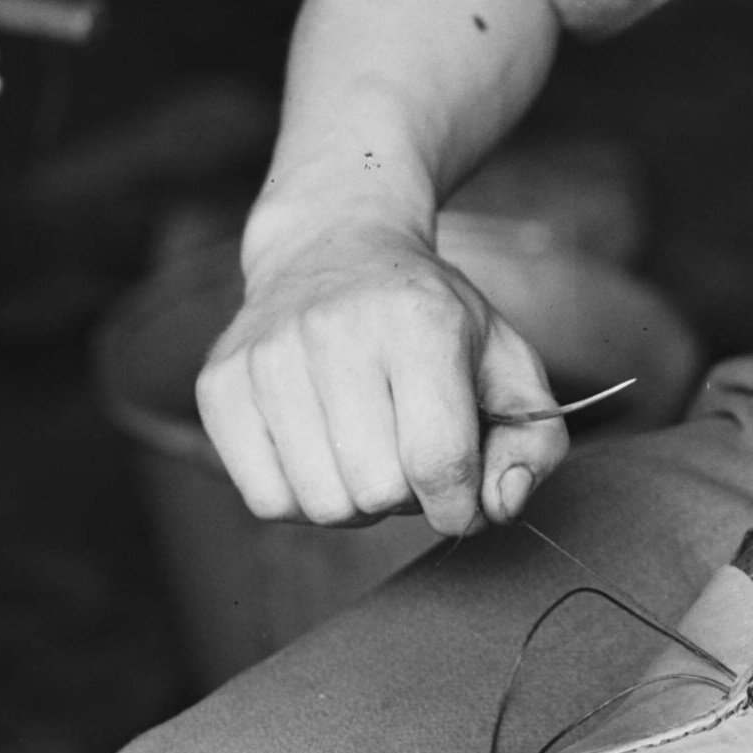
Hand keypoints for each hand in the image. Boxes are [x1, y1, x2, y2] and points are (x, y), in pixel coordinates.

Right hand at [195, 218, 567, 535]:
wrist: (334, 246)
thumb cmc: (431, 316)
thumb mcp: (505, 359)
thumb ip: (533, 441)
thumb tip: (501, 506)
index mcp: (420, 322)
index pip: (439, 461)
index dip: (460, 505)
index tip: (461, 498)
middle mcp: (336, 331)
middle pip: (377, 492)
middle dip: (408, 496)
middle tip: (409, 453)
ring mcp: (267, 356)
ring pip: (320, 506)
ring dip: (355, 500)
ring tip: (367, 449)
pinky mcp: (218, 384)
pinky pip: (266, 499)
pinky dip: (304, 497)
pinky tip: (322, 451)